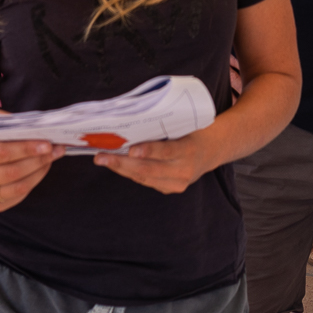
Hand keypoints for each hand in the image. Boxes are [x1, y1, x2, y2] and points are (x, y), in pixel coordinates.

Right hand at [0, 132, 64, 213]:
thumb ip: (9, 122)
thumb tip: (35, 127)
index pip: (3, 153)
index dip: (27, 149)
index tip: (47, 144)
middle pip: (12, 172)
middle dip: (38, 161)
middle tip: (56, 150)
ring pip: (18, 187)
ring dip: (40, 172)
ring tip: (51, 159)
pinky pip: (18, 198)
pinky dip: (33, 183)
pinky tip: (40, 170)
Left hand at [94, 130, 217, 193]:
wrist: (210, 151)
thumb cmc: (193, 132)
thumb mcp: (185, 125)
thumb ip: (165, 127)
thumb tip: (133, 123)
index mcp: (189, 150)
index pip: (166, 151)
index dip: (148, 151)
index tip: (131, 149)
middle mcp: (183, 170)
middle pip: (149, 169)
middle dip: (122, 162)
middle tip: (101, 156)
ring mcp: (177, 183)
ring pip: (143, 177)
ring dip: (121, 168)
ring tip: (102, 160)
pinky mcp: (170, 189)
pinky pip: (145, 180)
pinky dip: (129, 172)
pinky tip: (115, 164)